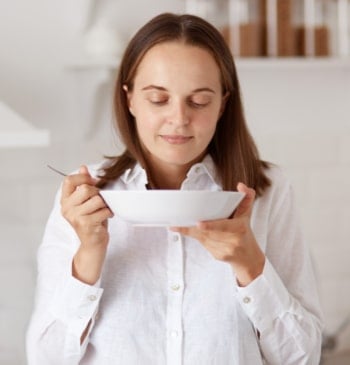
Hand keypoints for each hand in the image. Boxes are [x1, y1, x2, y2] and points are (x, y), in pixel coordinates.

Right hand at [61, 165, 113, 283]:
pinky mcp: (85, 224)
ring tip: (103, 210)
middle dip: (98, 193)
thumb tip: (83, 167)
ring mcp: (75, 217)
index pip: (68, 180)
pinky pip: (103, 211)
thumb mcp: (86, 201)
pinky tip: (106, 216)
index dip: (83, 178)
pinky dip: (109, 212)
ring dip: (105, 204)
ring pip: (97, 200)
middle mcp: (66, 208)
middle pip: (85, 189)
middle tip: (101, 200)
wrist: (93, 244)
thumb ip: (83, 184)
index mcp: (65, 200)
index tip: (94, 182)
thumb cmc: (91, 220)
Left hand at [171, 183, 264, 285]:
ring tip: (178, 225)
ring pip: (203, 239)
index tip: (199, 224)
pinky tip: (191, 231)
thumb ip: (246, 197)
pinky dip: (196, 237)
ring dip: (191, 231)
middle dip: (192, 228)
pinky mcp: (217, 255)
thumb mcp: (246, 214)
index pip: (224, 226)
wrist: (248, 256)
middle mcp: (232, 241)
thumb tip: (241, 186)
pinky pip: (203, 244)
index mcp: (239, 228)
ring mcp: (225, 250)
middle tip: (177, 223)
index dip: (211, 226)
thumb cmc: (244, 231)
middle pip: (208, 233)